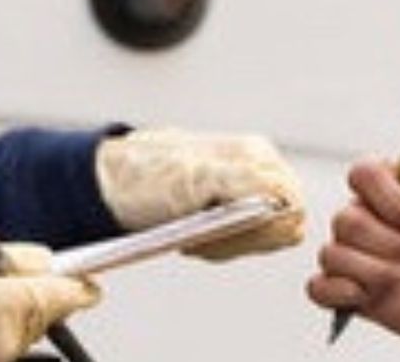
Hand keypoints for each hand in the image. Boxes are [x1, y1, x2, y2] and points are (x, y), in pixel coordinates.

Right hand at [0, 241, 97, 361]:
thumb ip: (11, 260)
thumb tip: (48, 263)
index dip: (79, 287)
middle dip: (34, 304)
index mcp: (6, 306)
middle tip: (7, 289)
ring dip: (7, 327)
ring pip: (18, 344)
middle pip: (41, 322)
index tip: (88, 285)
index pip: (65, 296)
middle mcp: (5, 346)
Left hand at [94, 127, 305, 258]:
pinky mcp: (233, 201)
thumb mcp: (192, 179)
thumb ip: (243, 182)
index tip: (220, 235)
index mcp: (256, 155)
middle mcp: (259, 165)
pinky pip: (249, 237)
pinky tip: (196, 237)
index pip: (291, 207)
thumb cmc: (142, 179)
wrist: (108, 182)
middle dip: (244, 240)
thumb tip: (281, 196)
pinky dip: (222, 245)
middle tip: (202, 239)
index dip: (261, 232)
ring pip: (268, 234)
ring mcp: (247, 183)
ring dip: (230, 244)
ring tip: (194, 236)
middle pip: (284, 223)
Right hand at [306, 62, 399, 361]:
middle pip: (343, 215)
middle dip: (385, 239)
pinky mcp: (356, 297)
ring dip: (376, 268)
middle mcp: (378, 223)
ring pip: (332, 250)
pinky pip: (317, 287)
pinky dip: (342, 291)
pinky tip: (375, 295)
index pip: (360, 173)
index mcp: (399, 193)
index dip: (386, 198)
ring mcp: (365, 260)